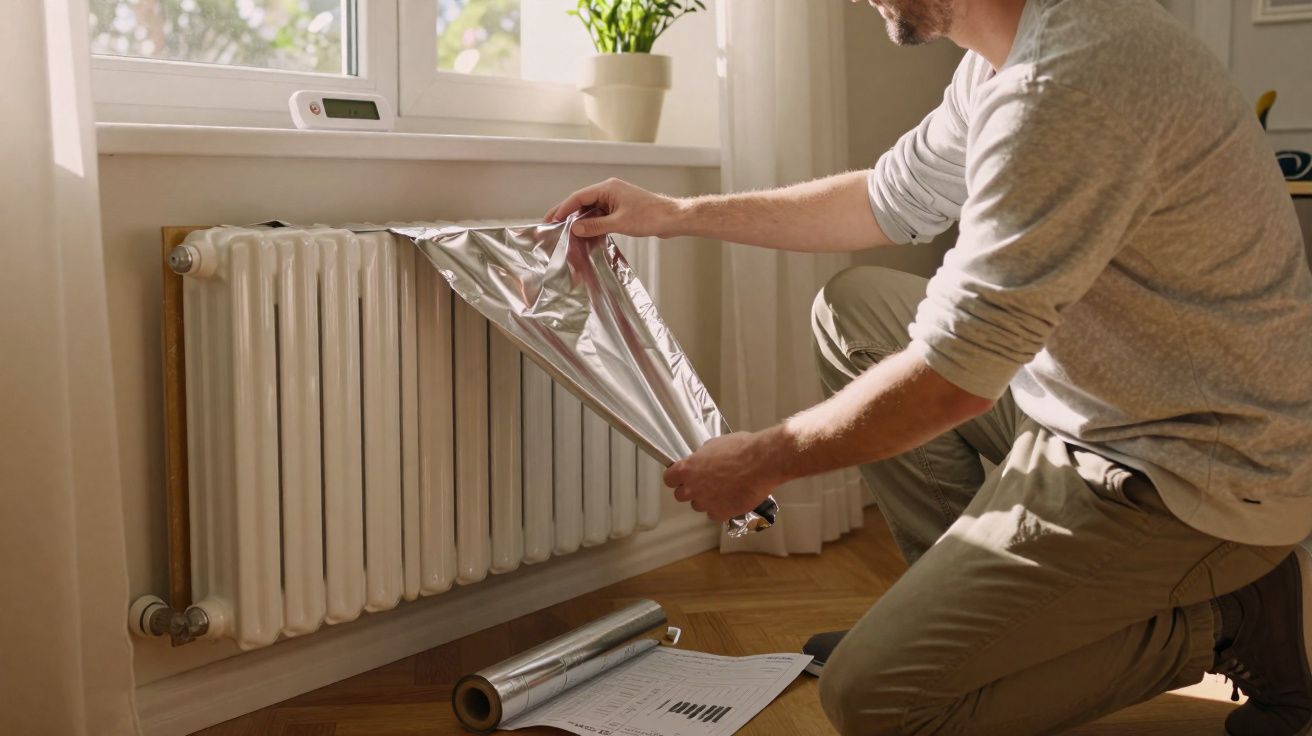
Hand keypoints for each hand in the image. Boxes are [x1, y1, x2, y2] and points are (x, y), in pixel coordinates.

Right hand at [543, 178, 685, 238]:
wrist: (672, 219)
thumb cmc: (650, 217)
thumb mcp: (619, 223)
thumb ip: (595, 226)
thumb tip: (575, 228)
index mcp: (608, 188)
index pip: (579, 197)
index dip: (563, 208)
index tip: (552, 219)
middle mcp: (609, 191)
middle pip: (582, 202)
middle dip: (568, 214)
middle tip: (552, 225)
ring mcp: (615, 200)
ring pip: (591, 210)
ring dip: (580, 221)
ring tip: (566, 233)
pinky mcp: (620, 209)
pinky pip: (601, 216)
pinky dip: (593, 225)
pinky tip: (586, 235)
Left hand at [663, 430, 791, 522]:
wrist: (762, 462)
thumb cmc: (741, 448)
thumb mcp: (716, 443)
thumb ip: (703, 455)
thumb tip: (702, 459)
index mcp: (687, 468)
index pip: (668, 479)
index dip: (676, 477)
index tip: (683, 476)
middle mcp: (692, 488)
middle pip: (680, 495)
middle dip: (690, 490)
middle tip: (705, 483)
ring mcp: (706, 503)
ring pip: (698, 505)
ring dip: (706, 499)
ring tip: (723, 490)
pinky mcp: (721, 514)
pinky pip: (714, 514)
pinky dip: (721, 508)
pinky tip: (731, 498)